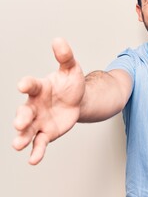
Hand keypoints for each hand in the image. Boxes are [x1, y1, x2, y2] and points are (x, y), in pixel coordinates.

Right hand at [13, 38, 84, 164]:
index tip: (22, 85)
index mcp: (40, 88)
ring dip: (22, 137)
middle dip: (21, 117)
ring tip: (18, 145)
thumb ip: (65, 56)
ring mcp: (39, 120)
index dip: (27, 84)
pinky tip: (33, 160)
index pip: (31, 86)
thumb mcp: (72, 69)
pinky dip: (36, 151)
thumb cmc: (71, 83)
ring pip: (27, 130)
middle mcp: (34, 105)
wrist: (78, 100)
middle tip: (19, 123)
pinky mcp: (46, 133)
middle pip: (25, 111)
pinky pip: (40, 143)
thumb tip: (59, 40)